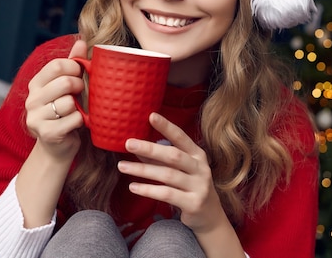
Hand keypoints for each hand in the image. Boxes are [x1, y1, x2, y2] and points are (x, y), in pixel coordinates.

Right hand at [24, 39, 86, 160]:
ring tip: (76, 111)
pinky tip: (76, 124)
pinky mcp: (46, 133)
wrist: (58, 147)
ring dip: (80, 107)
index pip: (56, 65)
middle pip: (64, 83)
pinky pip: (73, 119)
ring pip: (69, 103)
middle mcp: (31, 100)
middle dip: (79, 87)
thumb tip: (81, 40)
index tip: (80, 75)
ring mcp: (36, 117)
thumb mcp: (68, 86)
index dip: (75, 68)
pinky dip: (81, 121)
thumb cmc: (66, 112)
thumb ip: (73, 63)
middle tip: (80, 94)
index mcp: (36, 84)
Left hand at [117, 113, 225, 233]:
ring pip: (167, 175)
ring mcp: (199, 186)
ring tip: (122, 166)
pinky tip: (133, 187)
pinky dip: (148, 190)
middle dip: (149, 148)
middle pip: (173, 155)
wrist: (209, 216)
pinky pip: (167, 194)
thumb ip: (161, 159)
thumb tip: (137, 146)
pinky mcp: (193, 203)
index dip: (166, 126)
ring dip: (142, 170)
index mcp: (198, 155)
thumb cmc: (190, 187)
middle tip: (128, 143)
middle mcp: (201, 168)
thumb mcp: (180, 170)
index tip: (151, 116)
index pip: (181, 137)